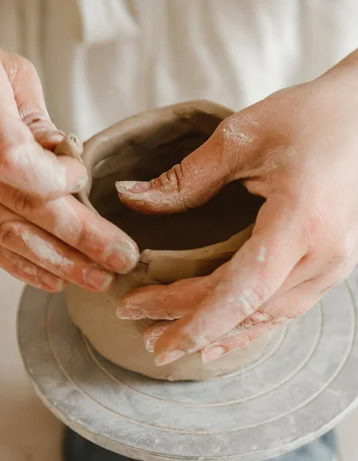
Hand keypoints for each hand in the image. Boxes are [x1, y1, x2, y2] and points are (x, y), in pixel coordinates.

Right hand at [0, 39, 138, 291]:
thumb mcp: (11, 75)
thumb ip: (38, 120)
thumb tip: (67, 165)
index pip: (12, 158)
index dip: (52, 179)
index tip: (80, 178)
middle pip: (22, 205)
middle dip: (81, 237)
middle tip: (122, 257)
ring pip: (8, 234)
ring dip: (59, 262)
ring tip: (99, 278)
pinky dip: (24, 267)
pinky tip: (57, 280)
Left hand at [116, 51, 357, 365]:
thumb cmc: (311, 118)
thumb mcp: (242, 136)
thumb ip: (186, 176)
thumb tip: (131, 198)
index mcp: (300, 221)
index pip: (240, 290)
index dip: (189, 316)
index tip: (139, 315)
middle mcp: (322, 255)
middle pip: (245, 308)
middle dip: (190, 327)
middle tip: (145, 336)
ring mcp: (331, 266)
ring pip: (264, 317)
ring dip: (216, 335)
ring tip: (169, 340)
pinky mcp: (328, 267)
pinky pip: (283, 310)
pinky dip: (246, 328)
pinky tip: (218, 342)